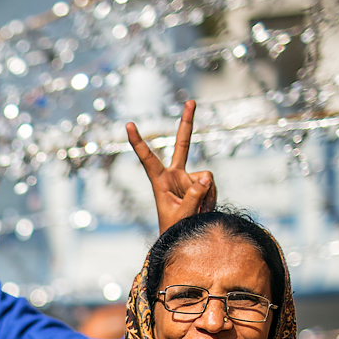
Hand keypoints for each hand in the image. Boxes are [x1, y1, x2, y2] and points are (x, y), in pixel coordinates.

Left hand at [128, 99, 216, 233]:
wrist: (183, 237)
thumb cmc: (174, 228)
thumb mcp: (182, 215)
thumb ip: (193, 195)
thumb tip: (206, 176)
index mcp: (159, 181)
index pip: (147, 158)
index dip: (138, 142)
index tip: (128, 125)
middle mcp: (174, 174)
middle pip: (182, 144)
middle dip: (187, 123)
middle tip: (190, 101)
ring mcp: (189, 178)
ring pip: (205, 178)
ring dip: (204, 197)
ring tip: (195, 211)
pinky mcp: (201, 183)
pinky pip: (211, 185)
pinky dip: (210, 198)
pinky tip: (203, 207)